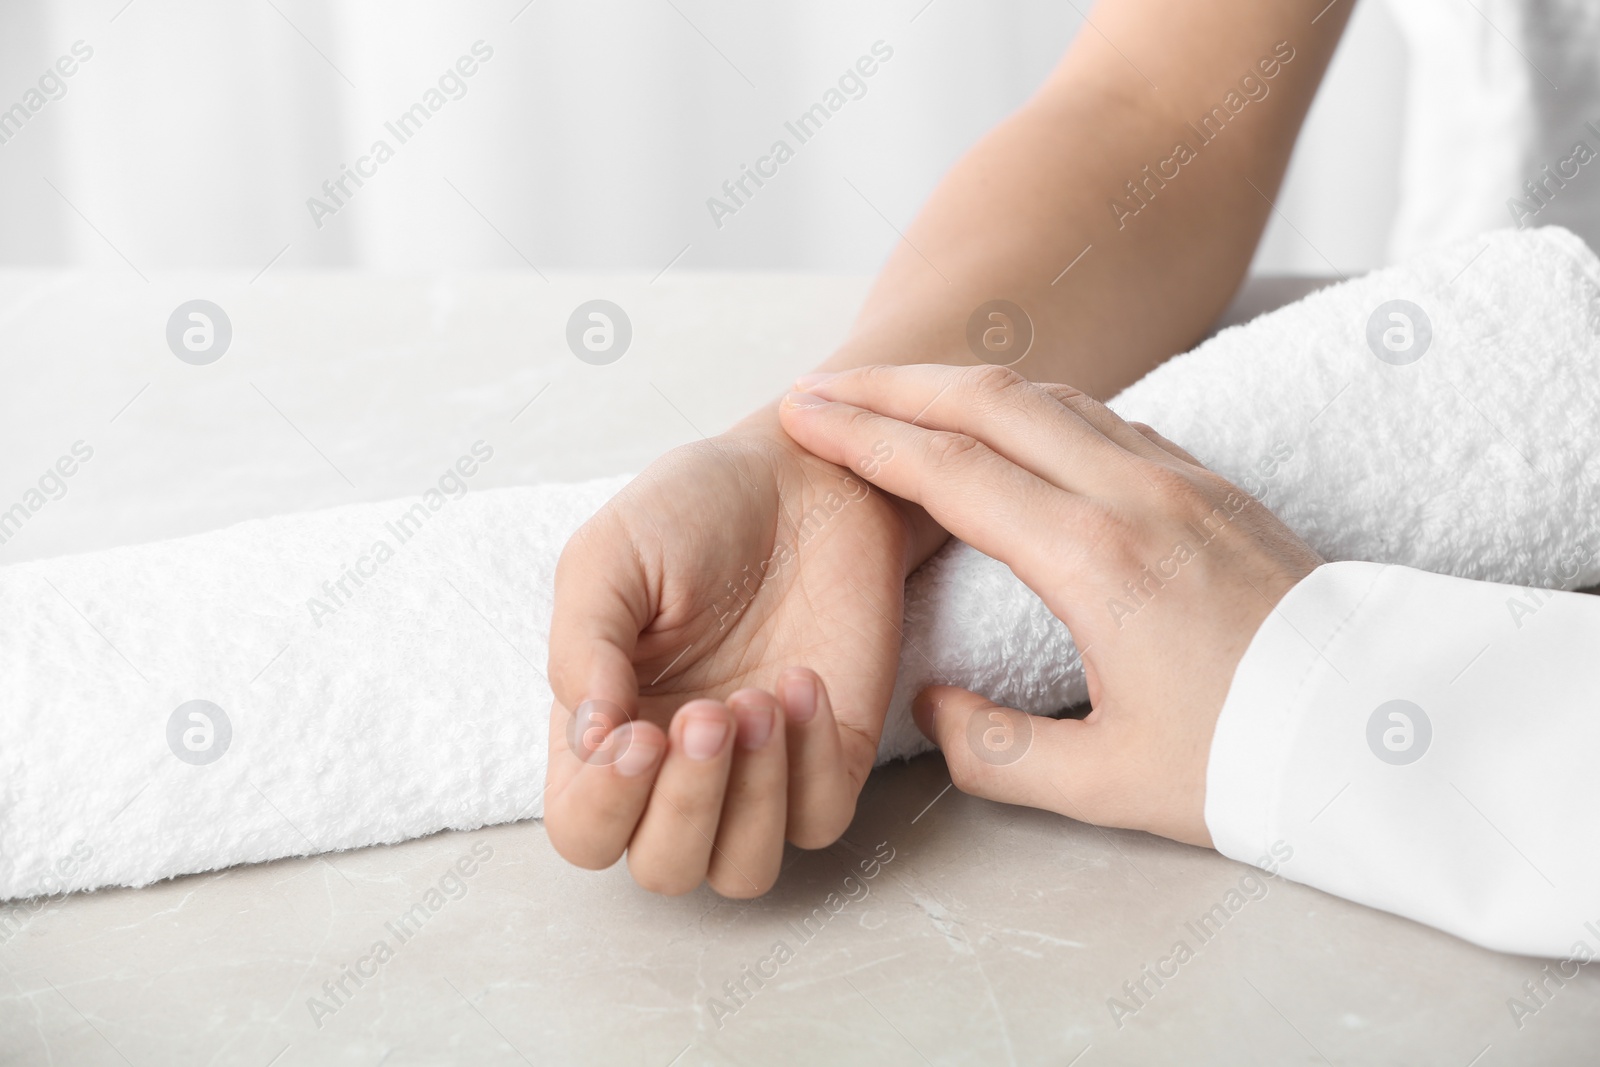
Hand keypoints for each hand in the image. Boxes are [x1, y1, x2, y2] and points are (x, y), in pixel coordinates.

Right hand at [544, 409, 944, 895]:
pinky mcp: (833, 755)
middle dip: (684, 807)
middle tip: (707, 714)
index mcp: (608, 729)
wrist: (804, 475)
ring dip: (750, 800)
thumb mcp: (608, 557)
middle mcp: (679, 769)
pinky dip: (812, 765)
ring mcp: (760, 770)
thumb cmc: (693, 511)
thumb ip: (581, 646)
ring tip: (758, 697)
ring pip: (744, 868)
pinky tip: (802, 681)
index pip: (584, 829)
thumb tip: (587, 742)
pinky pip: (822, 818)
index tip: (637, 735)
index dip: (604, 806)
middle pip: (665, 867)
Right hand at [778, 364, 1322, 845]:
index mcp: (1098, 562)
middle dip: (897, 385)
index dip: (867, 440)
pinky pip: (1106, 414)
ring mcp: (1182, 478)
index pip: (954, 473)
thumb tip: (929, 708)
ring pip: (1054, 396)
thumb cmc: (1251, 759)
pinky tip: (1013, 423)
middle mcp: (1136, 496)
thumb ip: (994, 751)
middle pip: (994, 401)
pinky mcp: (1214, 484)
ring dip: (966, 385)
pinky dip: (1036, 404)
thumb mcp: (1108, 783)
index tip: (804, 418)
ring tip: (902, 395)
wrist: (1384, 730)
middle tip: (826, 385)